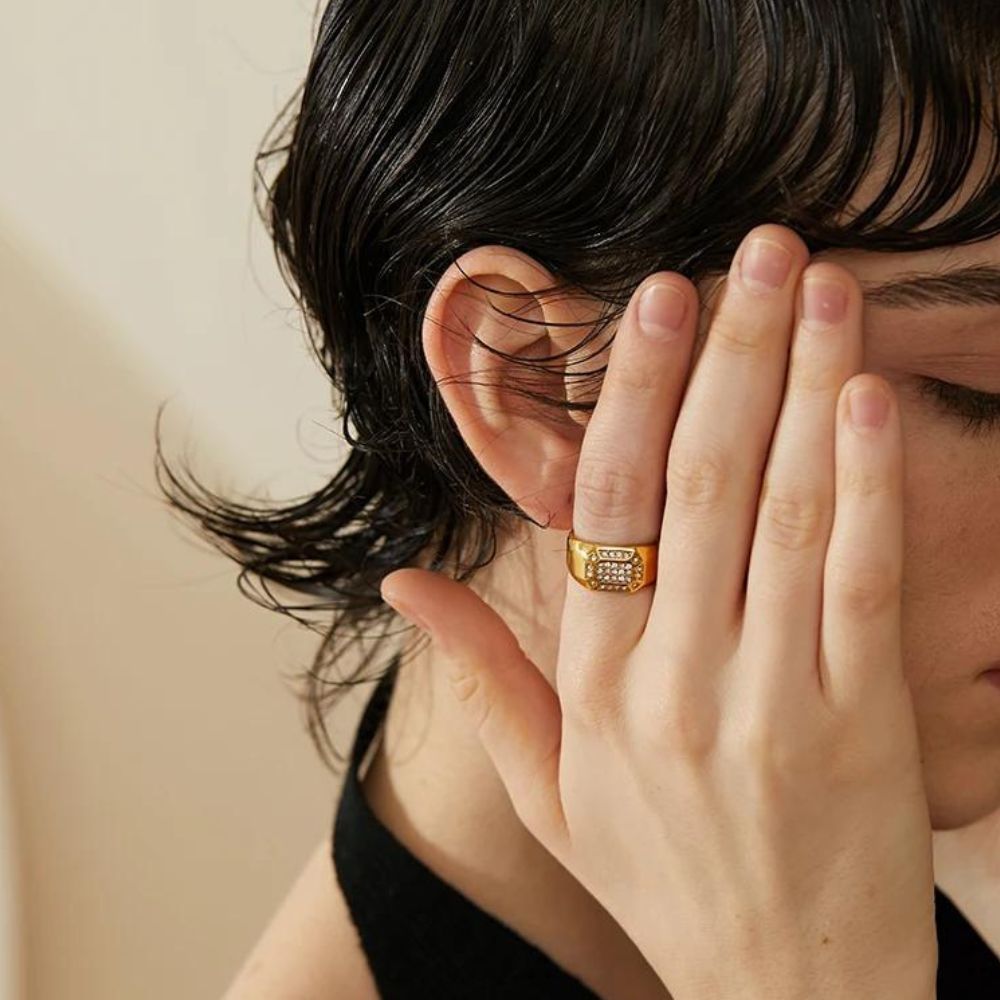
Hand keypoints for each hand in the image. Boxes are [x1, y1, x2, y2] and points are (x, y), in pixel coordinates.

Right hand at [381, 224, 937, 999]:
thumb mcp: (547, 793)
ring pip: (785, 512)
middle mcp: (673, 682)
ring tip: (818, 286)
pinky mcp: (860, 722)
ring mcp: (770, 700)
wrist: (786, 990)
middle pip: (699, 484)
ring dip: (803, 385)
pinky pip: (860, 579)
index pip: (602, 509)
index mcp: (593, 690)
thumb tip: (406, 581)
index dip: (632, 393)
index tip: (653, 301)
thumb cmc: (662, 878)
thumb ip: (478, 680)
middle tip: (750, 251)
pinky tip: (866, 397)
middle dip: (728, 352)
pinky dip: (866, 482)